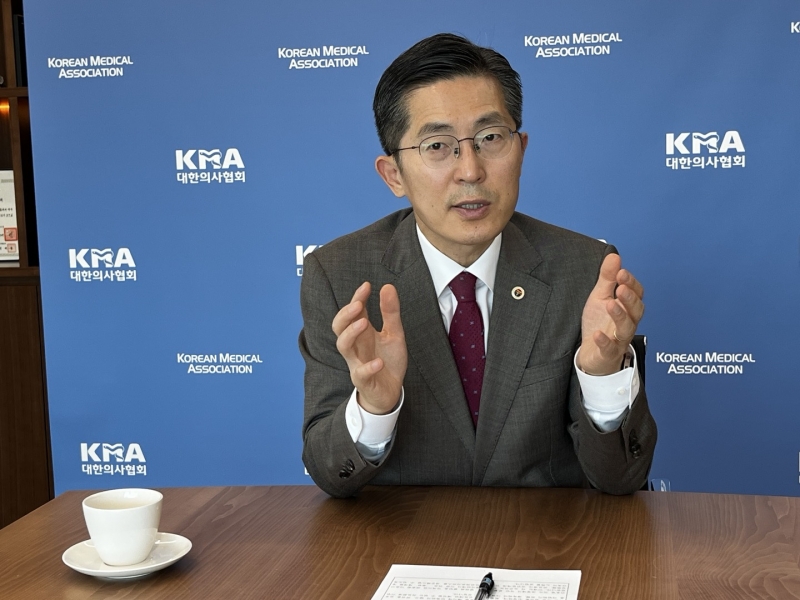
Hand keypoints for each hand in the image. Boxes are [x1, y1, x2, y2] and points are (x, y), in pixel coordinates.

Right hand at [332, 282, 406, 413]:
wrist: (390, 391)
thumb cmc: (387, 360)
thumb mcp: (394, 334)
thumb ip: (390, 312)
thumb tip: (388, 286)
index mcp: (362, 332)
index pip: (353, 312)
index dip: (357, 298)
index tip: (366, 286)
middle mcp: (356, 345)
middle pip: (339, 327)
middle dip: (346, 314)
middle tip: (358, 304)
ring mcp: (357, 362)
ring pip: (343, 347)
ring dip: (351, 333)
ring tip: (364, 323)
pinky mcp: (363, 380)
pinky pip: (360, 374)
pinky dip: (368, 367)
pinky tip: (379, 362)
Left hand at [577, 254, 644, 375]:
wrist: (592, 353)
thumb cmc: (599, 324)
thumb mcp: (600, 297)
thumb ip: (607, 278)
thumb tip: (614, 257)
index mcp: (627, 308)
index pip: (636, 294)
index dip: (631, 283)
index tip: (621, 272)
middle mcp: (627, 323)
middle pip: (636, 311)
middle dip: (630, 298)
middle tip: (621, 287)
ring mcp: (619, 339)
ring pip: (626, 328)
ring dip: (620, 316)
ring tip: (611, 304)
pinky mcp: (608, 353)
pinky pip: (610, 348)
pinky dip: (604, 341)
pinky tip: (598, 334)